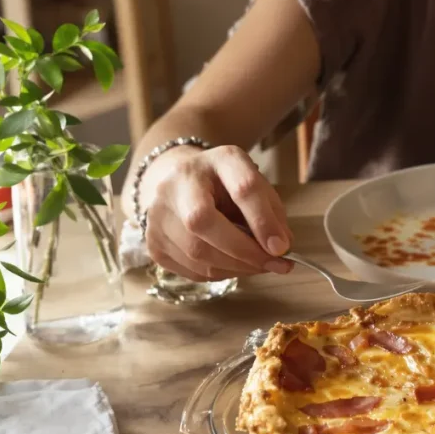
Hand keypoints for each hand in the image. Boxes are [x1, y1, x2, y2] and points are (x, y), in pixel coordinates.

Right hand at [141, 144, 293, 280]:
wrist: (183, 184)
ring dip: (235, 268)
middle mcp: (178, 182)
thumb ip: (272, 215)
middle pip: (203, 221)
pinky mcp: (152, 242)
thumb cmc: (228, 188)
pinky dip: (218, 274)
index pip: (241, 188)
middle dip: (243, 251)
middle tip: (272, 266)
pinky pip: (189, 269)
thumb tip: (281, 250)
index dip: (263, 221)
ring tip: (256, 267)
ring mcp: (158, 212)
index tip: (282, 248)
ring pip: (195, 252)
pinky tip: (233, 266)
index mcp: (217, 160)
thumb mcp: (256, 188)